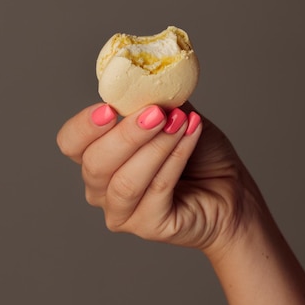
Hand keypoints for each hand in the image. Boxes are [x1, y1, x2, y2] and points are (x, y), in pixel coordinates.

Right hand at [57, 102, 251, 252]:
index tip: (109, 108)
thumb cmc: (201, 156)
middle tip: (155, 112)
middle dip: (127, 135)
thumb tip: (145, 78)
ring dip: (155, 146)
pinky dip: (175, 159)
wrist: (233, 191)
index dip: (84, 126)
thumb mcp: (175, 116)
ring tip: (180, 122)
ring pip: (125, 180)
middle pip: (95, 163)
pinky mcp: (149, 227)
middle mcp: (101, 189)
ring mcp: (122, 213)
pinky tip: (191, 135)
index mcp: (98, 158)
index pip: (71, 142)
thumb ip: (155, 100)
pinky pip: (156, 191)